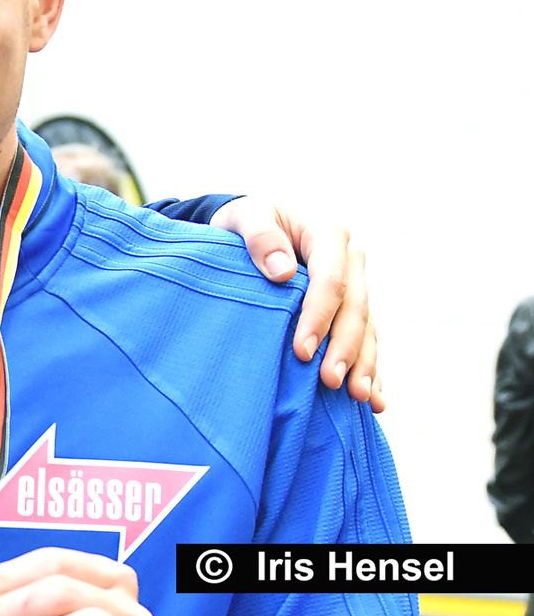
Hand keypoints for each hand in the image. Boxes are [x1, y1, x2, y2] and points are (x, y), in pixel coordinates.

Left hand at [209, 198, 381, 412]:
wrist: (251, 226)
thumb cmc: (244, 220)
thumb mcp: (242, 217)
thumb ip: (258, 236)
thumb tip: (282, 272)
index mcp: (327, 233)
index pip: (330, 278)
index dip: (319, 315)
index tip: (302, 350)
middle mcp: (349, 259)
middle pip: (355, 307)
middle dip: (345, 347)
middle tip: (330, 382)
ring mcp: (354, 284)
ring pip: (366, 327)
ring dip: (364, 363)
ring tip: (358, 397)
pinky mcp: (349, 307)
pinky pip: (365, 339)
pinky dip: (369, 368)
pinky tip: (373, 399)